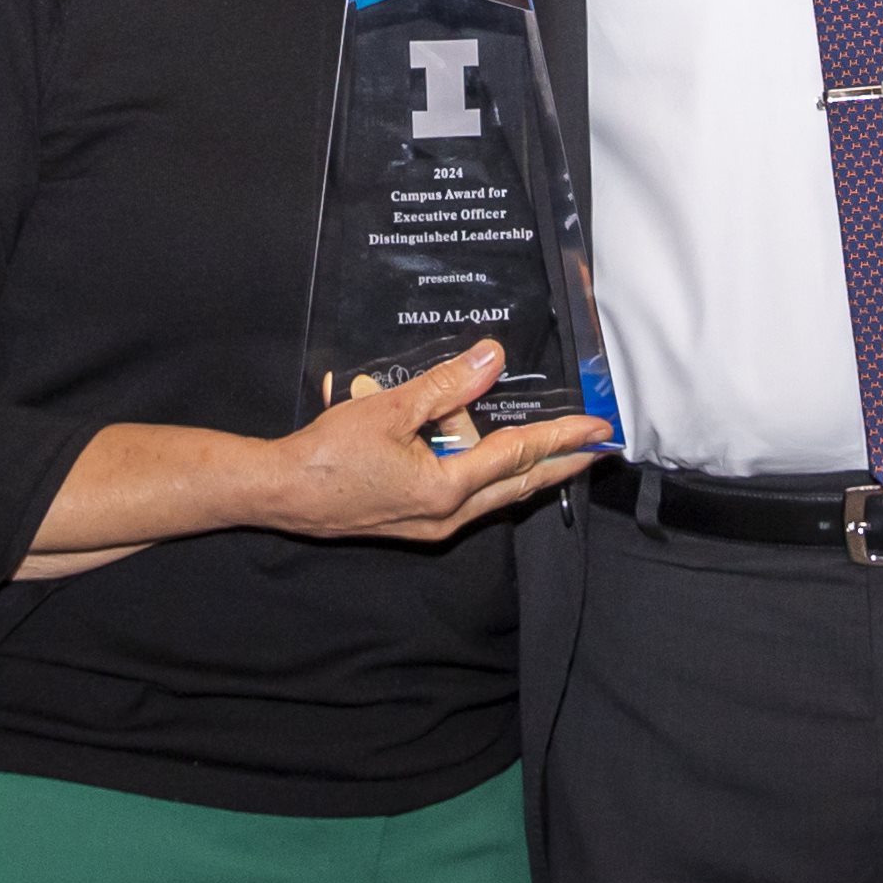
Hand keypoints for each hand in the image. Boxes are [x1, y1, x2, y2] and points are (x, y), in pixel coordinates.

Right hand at [262, 344, 612, 548]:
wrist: (284, 493)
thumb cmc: (329, 452)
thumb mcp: (391, 407)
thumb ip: (447, 384)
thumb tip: (493, 358)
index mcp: (446, 488)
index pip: (519, 455)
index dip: (562, 438)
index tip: (599, 428)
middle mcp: (449, 515)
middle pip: (521, 485)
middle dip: (562, 464)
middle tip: (598, 448)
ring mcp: (434, 525)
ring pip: (496, 493)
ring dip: (525, 469)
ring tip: (549, 446)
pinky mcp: (418, 523)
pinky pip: (470, 496)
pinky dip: (489, 474)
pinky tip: (487, 454)